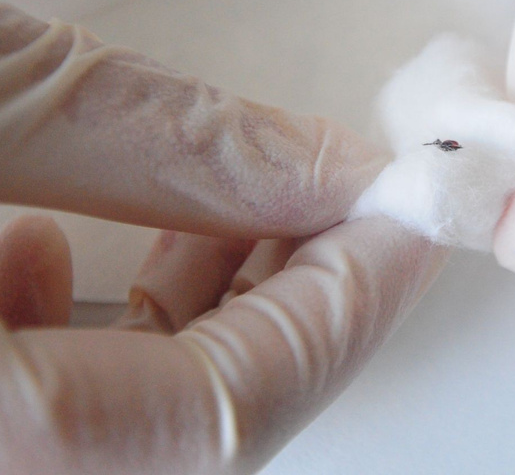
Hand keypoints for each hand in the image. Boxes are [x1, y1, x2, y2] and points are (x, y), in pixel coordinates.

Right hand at [0, 5, 446, 473]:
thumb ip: (160, 143)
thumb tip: (317, 164)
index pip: (232, 409)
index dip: (346, 307)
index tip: (409, 221)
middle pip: (197, 428)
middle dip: (290, 305)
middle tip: (343, 205)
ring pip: (133, 420)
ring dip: (199, 310)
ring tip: (227, 205)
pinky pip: (49, 407)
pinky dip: (85, 330)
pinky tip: (55, 244)